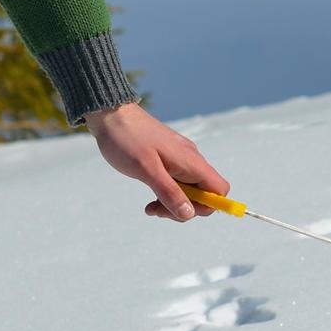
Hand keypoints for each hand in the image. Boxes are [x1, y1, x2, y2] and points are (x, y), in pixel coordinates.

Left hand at [86, 103, 229, 220]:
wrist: (112, 116)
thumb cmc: (128, 140)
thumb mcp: (147, 170)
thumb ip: (169, 193)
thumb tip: (189, 214)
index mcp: (191, 162)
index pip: (219, 190)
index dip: (208, 205)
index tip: (182, 211)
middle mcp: (191, 161)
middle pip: (203, 195)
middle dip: (183, 208)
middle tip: (157, 210)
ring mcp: (180, 161)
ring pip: (188, 192)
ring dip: (172, 204)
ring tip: (150, 207)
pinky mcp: (168, 161)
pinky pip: (176, 184)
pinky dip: (165, 195)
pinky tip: (149, 200)